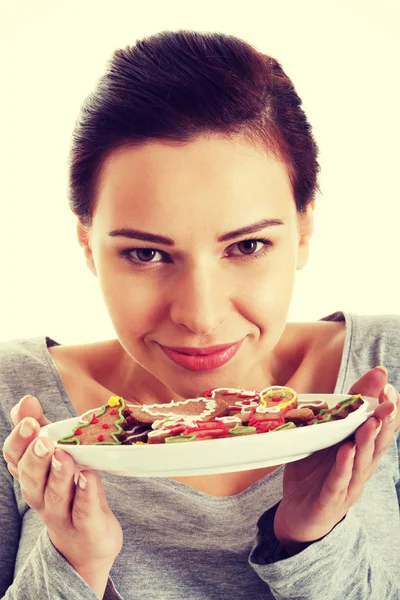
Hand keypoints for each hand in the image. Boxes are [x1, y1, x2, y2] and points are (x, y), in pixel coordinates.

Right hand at [2, 395, 122, 596]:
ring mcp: (62, 513)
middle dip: (35, 457)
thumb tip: (25, 400)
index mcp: (32, 477)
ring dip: (58, 473)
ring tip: (63, 455)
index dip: (19, 440)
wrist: (85, 544)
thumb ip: (41, 429)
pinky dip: (85, 493)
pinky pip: (82, 510)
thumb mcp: (54, 459)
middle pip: (31, 477)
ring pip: (54, 494)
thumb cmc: (69, 492)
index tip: (28, 419)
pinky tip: (87, 477)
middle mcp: (41, 496)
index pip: (15, 459)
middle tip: (42, 439)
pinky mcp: (85, 525)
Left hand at [274, 367, 398, 554]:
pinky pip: (339, 481)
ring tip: (371, 421)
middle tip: (389, 400)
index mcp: (361, 451)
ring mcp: (348, 485)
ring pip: (362, 462)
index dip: (386, 408)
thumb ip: (335, 415)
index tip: (387, 385)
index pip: (379, 427)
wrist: (296, 515)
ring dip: (368, 440)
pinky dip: (344, 466)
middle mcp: (361, 467)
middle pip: (377, 443)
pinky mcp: (331, 500)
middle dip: (384, 420)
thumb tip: (341, 387)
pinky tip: (347, 451)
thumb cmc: (314, 473)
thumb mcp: (323, 439)